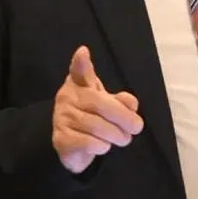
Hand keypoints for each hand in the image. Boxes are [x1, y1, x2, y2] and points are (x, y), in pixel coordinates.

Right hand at [52, 46, 143, 173]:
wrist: (75, 146)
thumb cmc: (94, 117)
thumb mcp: (110, 104)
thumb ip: (122, 100)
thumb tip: (130, 103)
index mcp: (79, 84)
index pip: (79, 71)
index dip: (80, 63)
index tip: (83, 52)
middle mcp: (66, 98)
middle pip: (99, 104)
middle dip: (123, 117)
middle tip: (136, 127)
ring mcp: (61, 118)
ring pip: (95, 126)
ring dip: (116, 135)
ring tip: (123, 138)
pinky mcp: (60, 139)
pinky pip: (87, 142)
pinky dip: (101, 146)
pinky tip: (104, 146)